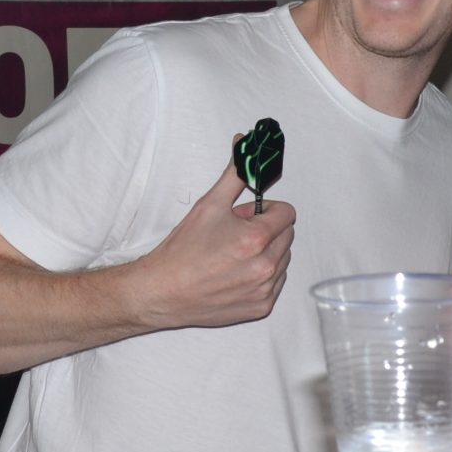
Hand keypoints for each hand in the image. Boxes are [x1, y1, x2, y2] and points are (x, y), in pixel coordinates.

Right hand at [122, 157, 296, 331]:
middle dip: (266, 230)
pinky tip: (235, 273)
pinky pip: (276, 283)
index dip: (267, 210)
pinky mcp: (261, 306)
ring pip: (283, 260)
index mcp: (256, 238)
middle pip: (287, 235)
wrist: (164, 291)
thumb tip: (244, 144)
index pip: (287, 213)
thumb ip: (234, 174)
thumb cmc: (182, 251)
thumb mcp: (209, 204)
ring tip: (233, 255)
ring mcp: (264, 289)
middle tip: (235, 234)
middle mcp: (265, 266)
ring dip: (266, 253)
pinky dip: (262, 276)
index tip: (251, 214)